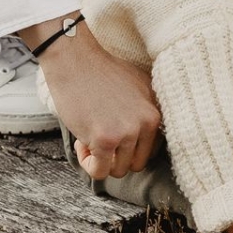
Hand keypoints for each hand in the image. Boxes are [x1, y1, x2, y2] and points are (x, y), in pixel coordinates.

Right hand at [29, 22, 162, 178]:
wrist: (76, 60)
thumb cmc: (100, 72)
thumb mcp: (137, 86)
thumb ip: (145, 111)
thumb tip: (143, 142)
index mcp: (156, 111)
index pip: (150, 151)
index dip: (129, 148)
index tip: (113, 133)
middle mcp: (147, 122)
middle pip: (136, 164)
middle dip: (116, 158)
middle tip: (99, 138)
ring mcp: (128, 131)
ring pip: (118, 171)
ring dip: (101, 160)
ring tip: (89, 137)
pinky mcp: (106, 140)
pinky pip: (99, 172)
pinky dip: (88, 164)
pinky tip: (81, 143)